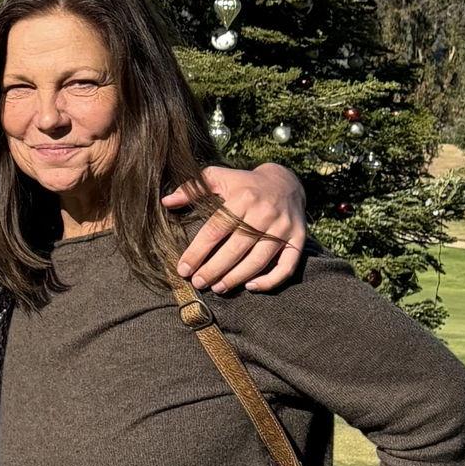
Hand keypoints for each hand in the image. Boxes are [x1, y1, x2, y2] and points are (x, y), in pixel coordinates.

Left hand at [168, 162, 307, 291]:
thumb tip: (166, 201)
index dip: (198, 252)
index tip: (183, 269)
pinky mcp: (298, 240)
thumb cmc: (244, 184)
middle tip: (198, 283)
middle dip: (214, 269)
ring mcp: (284, 228)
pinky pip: (287, 267)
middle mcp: (265, 213)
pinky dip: (270, 281)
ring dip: (236, 278)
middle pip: (236, 248)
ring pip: (258, 260)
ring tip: (218, 287)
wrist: (286, 181)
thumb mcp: (219, 177)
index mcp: (243, 197)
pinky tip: (250, 287)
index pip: (216, 229)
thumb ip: (192, 189)